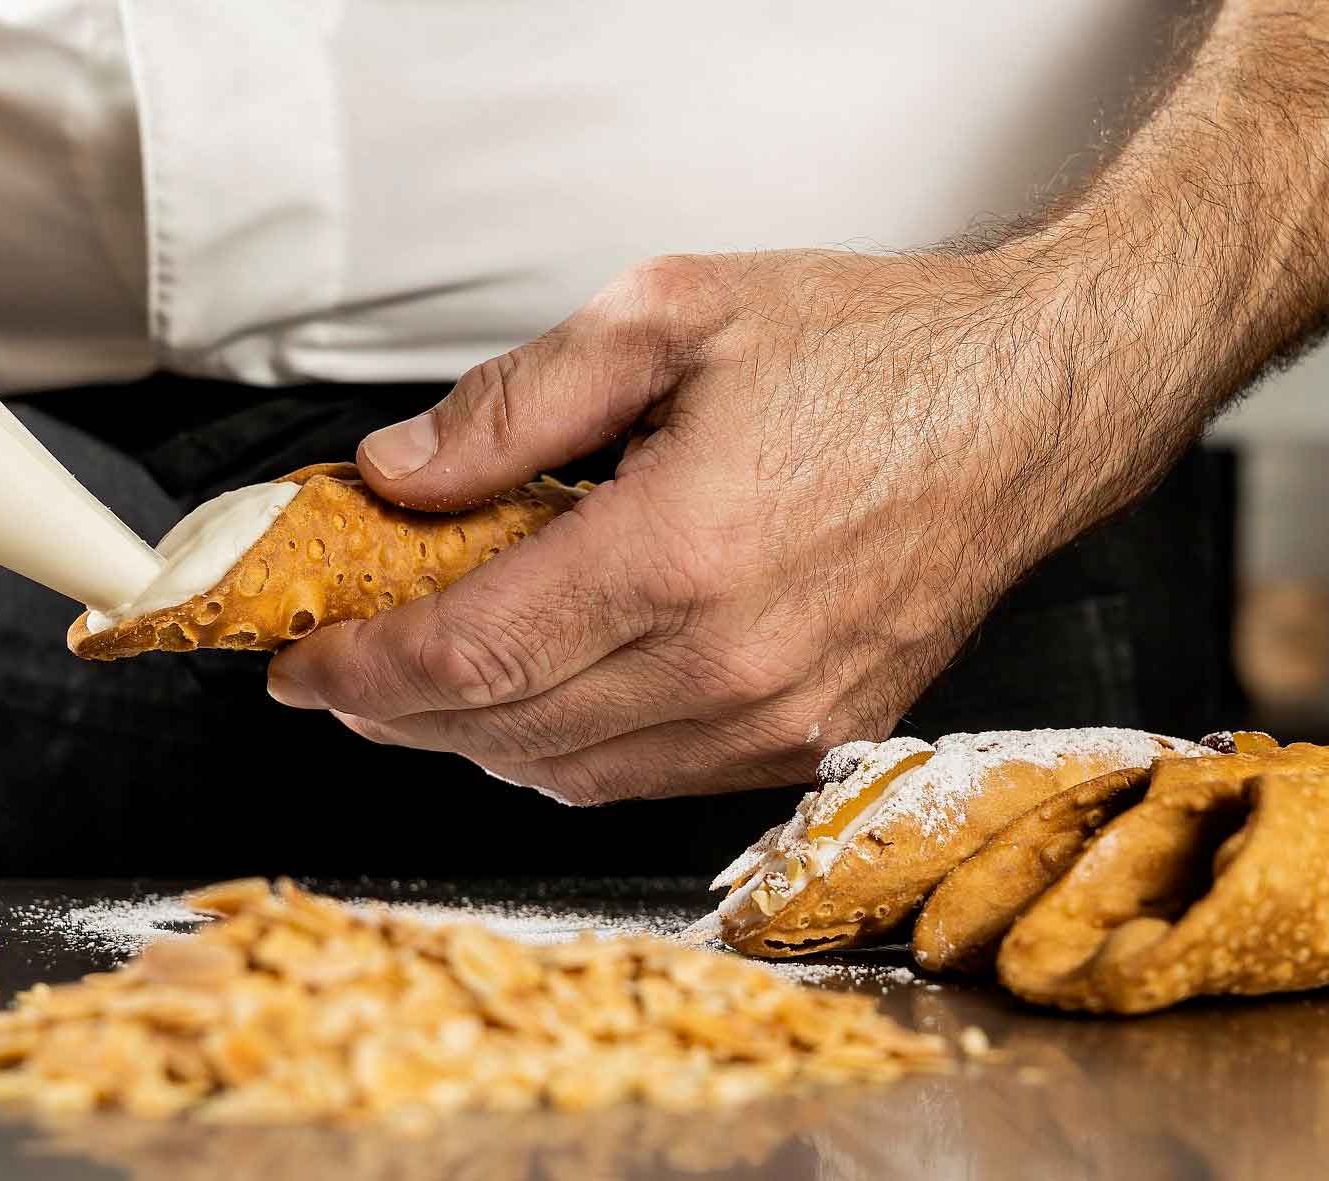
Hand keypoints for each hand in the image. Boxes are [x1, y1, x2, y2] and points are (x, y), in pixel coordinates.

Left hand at [266, 249, 1177, 802]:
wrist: (1029, 405)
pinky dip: (573, 756)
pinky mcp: (817, 737)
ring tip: (429, 687)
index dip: (361, 674)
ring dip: (478, 743)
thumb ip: (515, 404)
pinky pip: (654, 781)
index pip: (468, 654)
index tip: (300, 666)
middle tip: (341, 674)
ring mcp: (782, 715)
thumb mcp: (671, 314)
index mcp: (681, 550)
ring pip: (573, 775)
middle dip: (396, 715)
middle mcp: (731, 660)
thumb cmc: (871, 351)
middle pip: (504, 731)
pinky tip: (545, 704)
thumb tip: (401, 473)